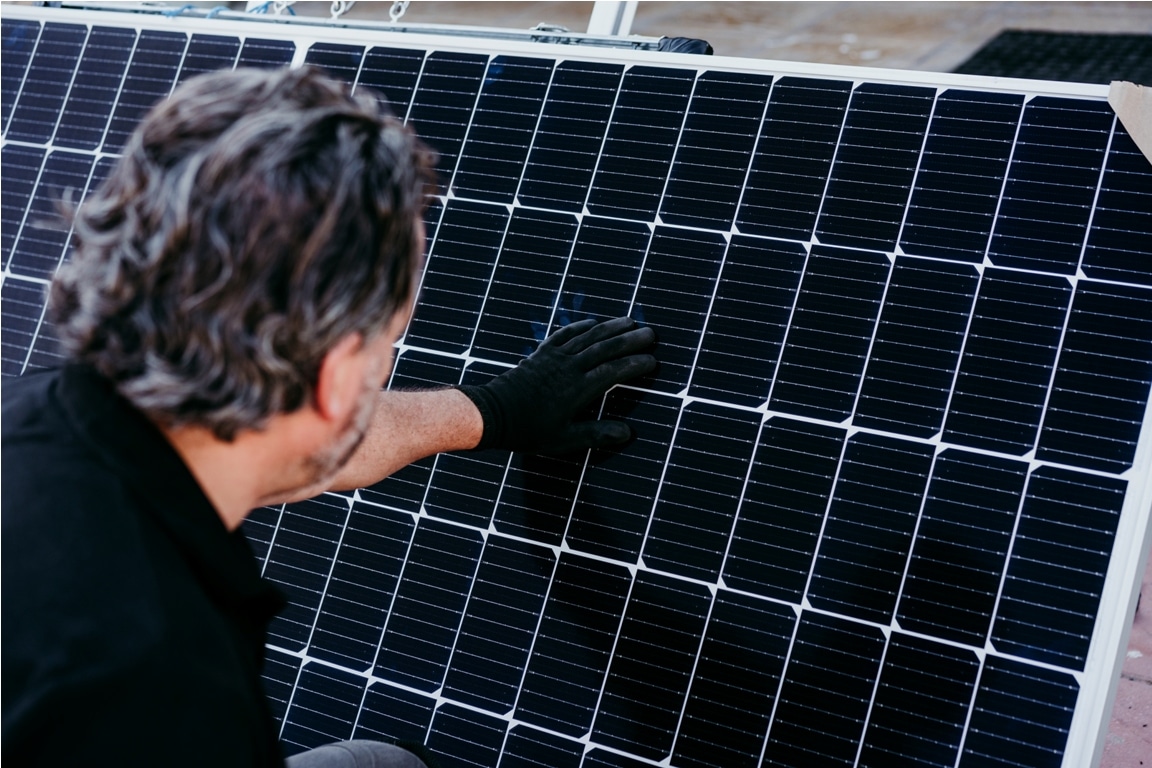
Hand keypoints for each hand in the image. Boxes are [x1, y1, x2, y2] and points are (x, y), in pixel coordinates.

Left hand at [457, 317, 656, 453]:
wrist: (491, 414)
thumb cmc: (527, 430)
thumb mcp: (563, 440)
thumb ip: (596, 434)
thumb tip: (627, 432)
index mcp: (577, 389)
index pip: (613, 372)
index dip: (634, 364)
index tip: (652, 361)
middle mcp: (568, 367)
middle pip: (605, 348)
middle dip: (630, 339)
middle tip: (651, 333)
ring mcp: (554, 357)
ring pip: (587, 336)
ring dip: (610, 327)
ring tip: (630, 321)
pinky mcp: (541, 354)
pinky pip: (564, 334)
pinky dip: (580, 326)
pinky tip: (592, 322)